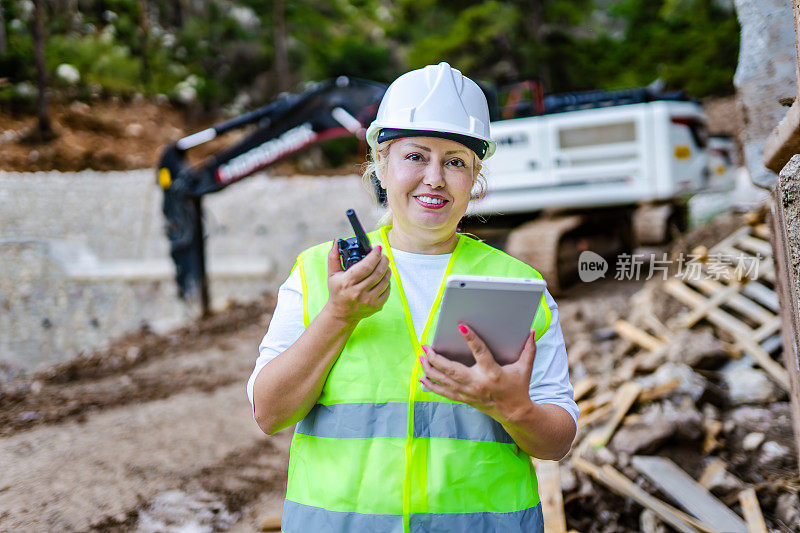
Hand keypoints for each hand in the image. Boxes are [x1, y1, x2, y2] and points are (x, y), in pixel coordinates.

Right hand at [323, 241, 390, 324]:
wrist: (341, 314)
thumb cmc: (337, 292)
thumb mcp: (332, 274)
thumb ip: (334, 257)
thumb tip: (336, 241)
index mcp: (347, 283)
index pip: (366, 266)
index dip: (374, 256)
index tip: (378, 248)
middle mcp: (358, 293)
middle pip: (378, 272)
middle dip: (383, 260)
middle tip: (383, 255)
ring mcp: (368, 301)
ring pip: (384, 280)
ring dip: (387, 269)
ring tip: (384, 264)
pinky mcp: (376, 306)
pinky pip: (387, 290)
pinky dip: (387, 281)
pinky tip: (383, 276)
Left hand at [420, 324, 535, 423]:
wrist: (515, 413)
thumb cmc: (519, 387)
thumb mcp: (525, 368)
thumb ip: (528, 349)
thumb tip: (532, 331)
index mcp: (493, 373)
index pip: (480, 353)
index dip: (471, 339)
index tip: (460, 326)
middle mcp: (478, 383)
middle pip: (452, 370)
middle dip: (436, 359)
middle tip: (426, 346)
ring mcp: (469, 393)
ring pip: (444, 382)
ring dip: (430, 370)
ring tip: (421, 357)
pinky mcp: (464, 399)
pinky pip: (444, 393)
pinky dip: (432, 386)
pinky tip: (422, 378)